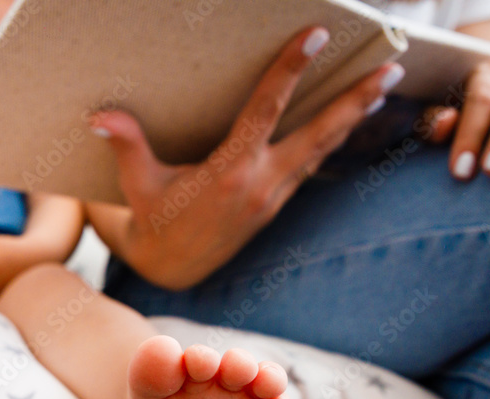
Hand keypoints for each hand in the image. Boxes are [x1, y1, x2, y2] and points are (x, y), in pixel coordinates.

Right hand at [87, 26, 404, 290]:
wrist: (172, 270)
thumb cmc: (154, 221)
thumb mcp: (137, 186)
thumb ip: (126, 146)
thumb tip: (100, 117)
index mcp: (229, 173)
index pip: (265, 112)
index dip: (290, 71)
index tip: (315, 37)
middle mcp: (261, 184)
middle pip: (319, 134)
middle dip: (355, 101)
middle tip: (390, 69)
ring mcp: (275, 196)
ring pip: (323, 149)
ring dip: (353, 117)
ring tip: (383, 86)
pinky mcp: (277, 203)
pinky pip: (312, 164)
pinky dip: (333, 139)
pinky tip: (348, 119)